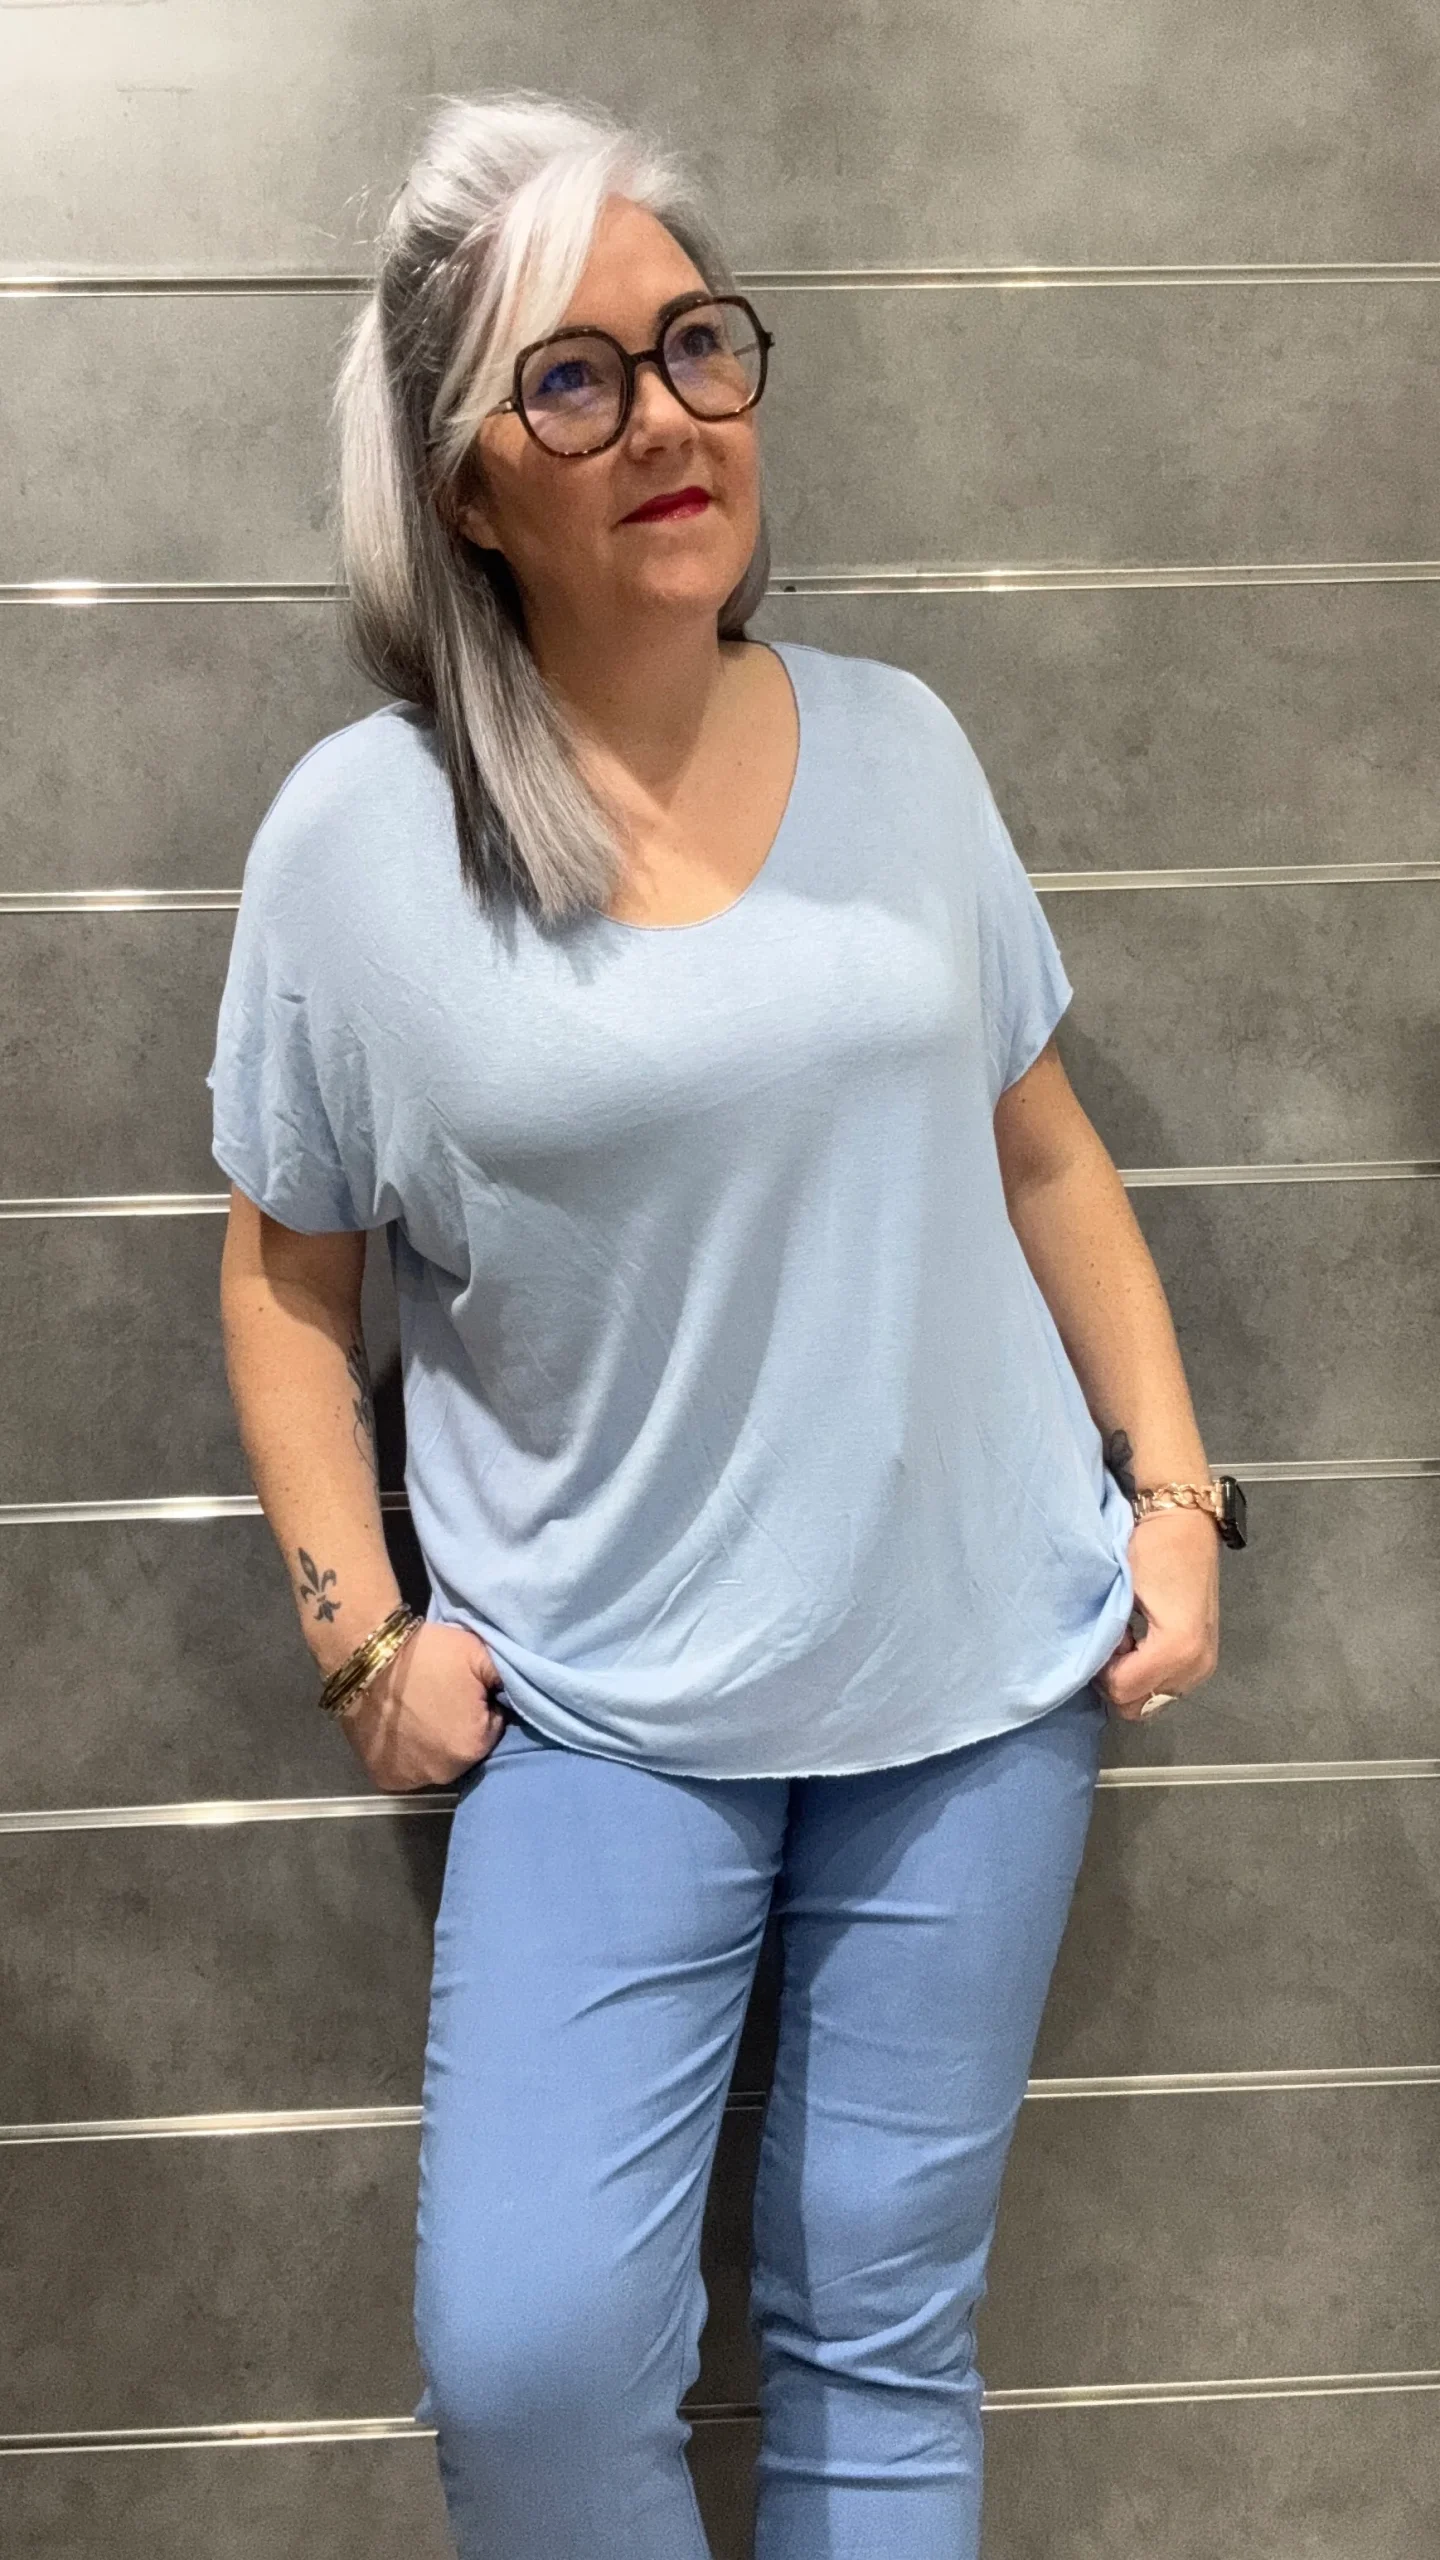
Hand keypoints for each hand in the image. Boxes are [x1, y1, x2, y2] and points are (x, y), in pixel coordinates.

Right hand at [337, 1620, 507, 1791]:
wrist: (367, 1659)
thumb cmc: (427, 1655)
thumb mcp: (479, 1654)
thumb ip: (507, 1678)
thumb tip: (518, 1693)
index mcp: (475, 1745)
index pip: (493, 1727)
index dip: (481, 1705)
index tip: (464, 1688)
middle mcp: (446, 1772)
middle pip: (464, 1747)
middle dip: (459, 1726)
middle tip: (441, 1697)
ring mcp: (412, 1779)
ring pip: (436, 1760)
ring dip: (433, 1743)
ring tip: (418, 1711)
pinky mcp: (385, 1778)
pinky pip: (407, 1769)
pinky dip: (406, 1754)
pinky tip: (401, 1729)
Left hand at [1094, 1507, 1219, 1721]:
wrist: (1185, 1524)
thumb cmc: (1153, 1549)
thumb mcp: (1122, 1592)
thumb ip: (1107, 1636)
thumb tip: (1093, 1662)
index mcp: (1178, 1649)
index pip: (1122, 1690)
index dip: (1101, 1668)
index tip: (1103, 1635)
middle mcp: (1196, 1666)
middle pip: (1138, 1705)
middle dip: (1117, 1677)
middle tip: (1114, 1638)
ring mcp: (1204, 1666)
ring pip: (1150, 1699)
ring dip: (1133, 1675)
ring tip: (1128, 1637)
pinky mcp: (1204, 1660)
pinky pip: (1165, 1686)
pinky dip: (1148, 1671)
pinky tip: (1142, 1640)